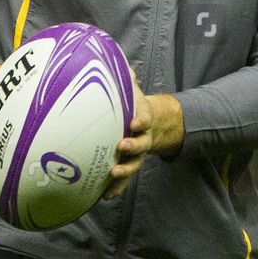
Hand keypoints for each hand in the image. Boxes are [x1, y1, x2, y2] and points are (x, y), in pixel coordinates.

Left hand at [102, 72, 184, 199]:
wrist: (152, 124)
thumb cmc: (135, 106)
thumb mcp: (133, 91)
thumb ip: (127, 80)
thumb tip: (121, 63)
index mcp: (142, 119)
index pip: (144, 118)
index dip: (141, 121)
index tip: (134, 122)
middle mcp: (142, 138)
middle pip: (141, 144)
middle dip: (132, 147)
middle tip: (121, 146)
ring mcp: (136, 154)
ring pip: (134, 164)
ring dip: (125, 170)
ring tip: (113, 174)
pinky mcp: (128, 165)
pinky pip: (124, 179)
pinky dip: (116, 187)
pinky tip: (104, 195)